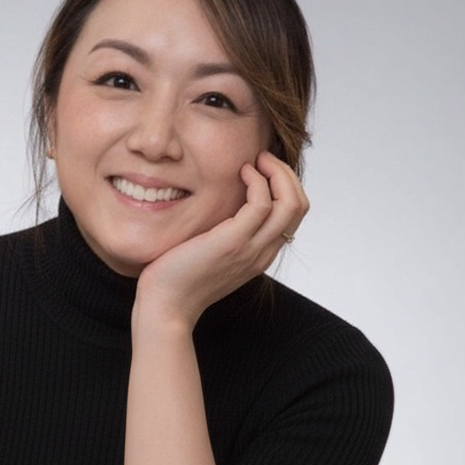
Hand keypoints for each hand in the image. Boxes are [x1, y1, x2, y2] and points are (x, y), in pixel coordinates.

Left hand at [134, 151, 308, 329]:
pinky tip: (240, 173)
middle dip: (287, 174)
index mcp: (260, 255)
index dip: (284, 186)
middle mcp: (262, 253)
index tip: (261, 169)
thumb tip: (220, 205)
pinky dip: (257, 181)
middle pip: (299, 206)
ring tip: (255, 161)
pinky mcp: (232, 242)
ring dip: (277, 172)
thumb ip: (223, 232)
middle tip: (263, 158)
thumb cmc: (178, 279)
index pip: (293, 215)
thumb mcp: (209, 252)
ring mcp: (251, 249)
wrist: (165, 307)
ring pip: (291, 203)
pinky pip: (262, 203)